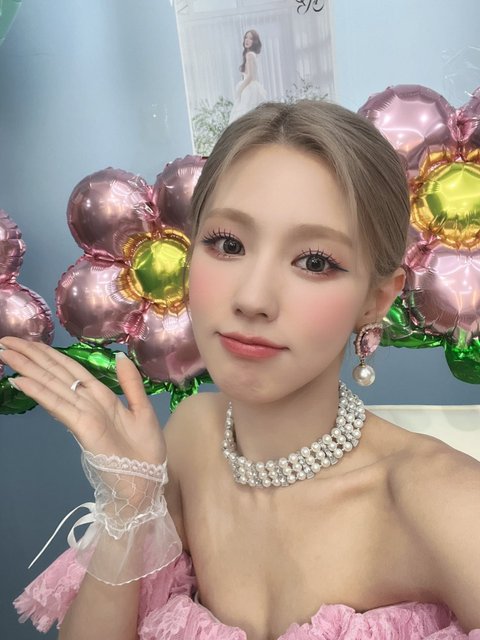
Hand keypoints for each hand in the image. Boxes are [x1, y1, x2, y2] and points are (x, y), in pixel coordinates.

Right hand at [0, 336, 165, 465]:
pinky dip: (40, 392)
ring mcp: (82, 415)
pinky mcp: (83, 428)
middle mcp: (86, 402)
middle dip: (30, 356)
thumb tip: (119, 356)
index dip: (48, 354)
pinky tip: (21, 381)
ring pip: (52, 385)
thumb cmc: (146, 451)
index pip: (69, 369)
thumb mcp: (143, 410)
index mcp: (101, 396)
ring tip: (5, 353)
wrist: (146, 483)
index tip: (27, 342)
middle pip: (54, 374)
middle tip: (4, 342)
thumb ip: (130, 384)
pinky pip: (59, 405)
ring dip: (28, 368)